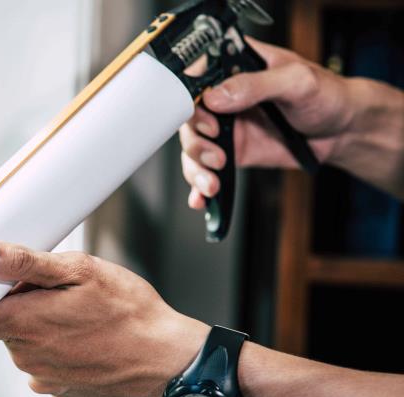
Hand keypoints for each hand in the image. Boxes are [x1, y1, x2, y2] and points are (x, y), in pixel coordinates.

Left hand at [0, 242, 208, 396]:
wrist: (170, 362)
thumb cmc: (131, 314)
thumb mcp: (79, 270)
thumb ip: (23, 263)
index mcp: (24, 324)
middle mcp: (26, 356)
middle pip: (1, 324)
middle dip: (19, 304)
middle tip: (55, 289)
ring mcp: (43, 377)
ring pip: (25, 342)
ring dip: (40, 325)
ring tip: (78, 313)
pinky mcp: (60, 390)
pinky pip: (45, 362)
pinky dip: (57, 348)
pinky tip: (85, 337)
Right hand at [181, 37, 355, 208]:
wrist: (342, 130)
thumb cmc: (326, 95)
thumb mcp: (296, 82)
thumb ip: (256, 85)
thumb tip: (215, 97)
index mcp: (235, 66)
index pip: (196, 76)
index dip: (191, 98)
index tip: (208, 117)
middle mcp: (223, 96)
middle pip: (187, 117)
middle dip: (196, 141)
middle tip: (216, 154)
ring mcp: (225, 126)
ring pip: (192, 146)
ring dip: (196, 167)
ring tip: (213, 181)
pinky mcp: (230, 151)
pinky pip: (205, 168)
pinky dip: (199, 185)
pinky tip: (201, 197)